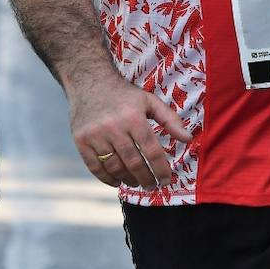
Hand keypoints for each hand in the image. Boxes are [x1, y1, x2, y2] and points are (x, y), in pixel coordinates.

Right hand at [69, 73, 193, 189]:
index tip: (166, 180)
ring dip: (128, 180)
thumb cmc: (124, 95)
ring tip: (136, 182)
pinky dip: (107, 179)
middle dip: (146, 178)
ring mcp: (95, 135)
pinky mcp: (81, 141)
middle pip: (133, 162)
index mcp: (133, 117)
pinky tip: (117, 181)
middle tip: (152, 186)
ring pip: (115, 167)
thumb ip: (170, 119)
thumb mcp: (149, 101)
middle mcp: (114, 127)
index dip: (160, 168)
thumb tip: (188, 138)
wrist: (89, 82)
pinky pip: (95, 168)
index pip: (151, 150)